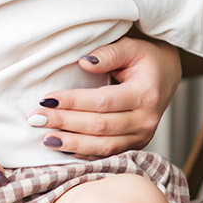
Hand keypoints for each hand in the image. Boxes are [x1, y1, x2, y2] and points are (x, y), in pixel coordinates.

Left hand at [28, 35, 181, 157]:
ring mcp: (142, 137)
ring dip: (72, 144)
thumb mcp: (130, 47)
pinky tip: (63, 149)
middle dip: (65, 123)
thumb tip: (83, 62)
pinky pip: (107, 155)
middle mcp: (147, 120)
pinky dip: (84, 154)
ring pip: (103, 147)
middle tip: (36, 118)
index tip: (46, 100)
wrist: (166, 77)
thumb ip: (108, 53)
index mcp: (146, 93)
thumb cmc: (145, 59)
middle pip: (100, 127)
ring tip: (45, 139)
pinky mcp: (135, 146)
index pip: (103, 101)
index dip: (73, 102)